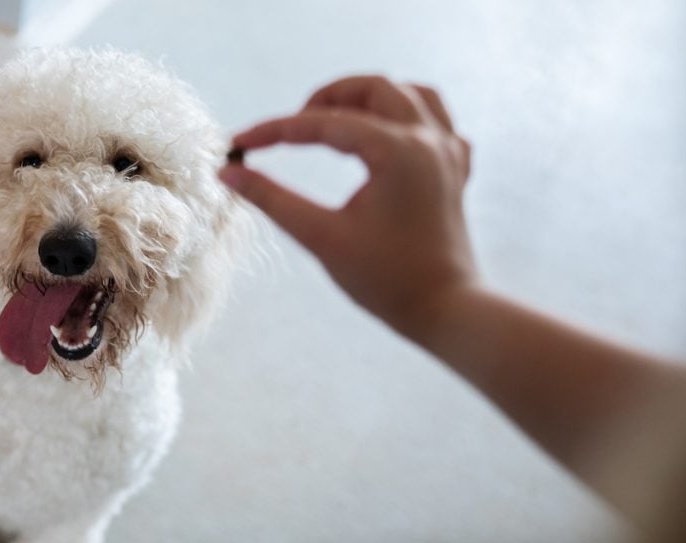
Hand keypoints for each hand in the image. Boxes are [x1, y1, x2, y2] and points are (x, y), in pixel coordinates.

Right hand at [219, 76, 474, 339]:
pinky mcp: (456, 171)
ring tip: (336, 121)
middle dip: (326, 99)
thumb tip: (229, 173)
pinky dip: (408, 118)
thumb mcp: (321, 237)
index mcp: (396, 151)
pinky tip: (387, 138)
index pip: (323, 123)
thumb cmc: (385, 280)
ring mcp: (448, 153)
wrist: (445, 311)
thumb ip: (273, 200)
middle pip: (374, 88)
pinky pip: (437, 121)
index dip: (275, 130)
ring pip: (411, 94)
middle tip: (292, 129)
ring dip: (370, 99)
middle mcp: (428, 140)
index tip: (239, 144)